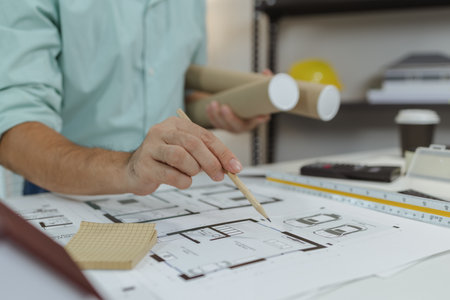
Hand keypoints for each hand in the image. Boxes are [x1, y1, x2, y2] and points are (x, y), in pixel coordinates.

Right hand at [125, 117, 242, 194]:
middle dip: (211, 162)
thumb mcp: (186, 153)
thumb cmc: (164, 161)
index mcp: (175, 124)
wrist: (133, 171)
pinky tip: (182, 181)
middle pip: (193, 143)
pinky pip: (170, 174)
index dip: (222, 152)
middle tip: (219, 176)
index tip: (235, 167)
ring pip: (180, 156)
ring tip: (190, 175)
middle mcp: (161, 131)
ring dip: (192, 170)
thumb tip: (231, 166)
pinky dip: (182, 181)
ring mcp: (150, 146)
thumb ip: (205, 155)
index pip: (205, 135)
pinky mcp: (144, 164)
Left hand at [205, 69, 272, 132]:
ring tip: (213, 103)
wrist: (240, 107)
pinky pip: (215, 123)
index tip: (259, 116)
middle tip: (224, 107)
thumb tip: (266, 72)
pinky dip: (211, 116)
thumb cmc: (252, 98)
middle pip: (237, 126)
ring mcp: (232, 128)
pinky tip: (208, 107)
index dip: (257, 120)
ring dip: (216, 116)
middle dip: (229, 118)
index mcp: (255, 119)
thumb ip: (263, 81)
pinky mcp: (223, 126)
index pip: (258, 121)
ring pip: (223, 126)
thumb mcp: (258, 90)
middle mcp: (245, 126)